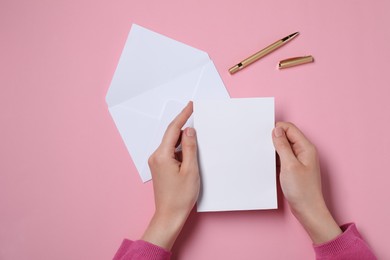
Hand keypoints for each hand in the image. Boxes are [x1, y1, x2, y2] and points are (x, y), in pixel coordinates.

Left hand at [141, 101, 199, 249]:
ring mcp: (156, 162)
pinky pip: (170, 153)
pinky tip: (190, 155)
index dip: (183, 115)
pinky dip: (180, 151)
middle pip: (171, 135)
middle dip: (184, 127)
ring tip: (197, 145)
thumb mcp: (190, 170)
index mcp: (162, 155)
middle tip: (196, 118)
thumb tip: (189, 131)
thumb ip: (190, 148)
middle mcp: (156, 156)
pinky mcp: (159, 167)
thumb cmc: (180, 197)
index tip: (190, 106)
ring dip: (183, 142)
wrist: (169, 215)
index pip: (173, 129)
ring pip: (171, 145)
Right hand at [272, 122, 341, 243]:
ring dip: (275, 149)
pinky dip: (276, 158)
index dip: (277, 129)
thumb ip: (282, 146)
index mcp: (306, 147)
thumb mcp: (289, 165)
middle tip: (263, 146)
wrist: (307, 210)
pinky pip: (284, 157)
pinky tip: (270, 164)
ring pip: (284, 147)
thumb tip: (276, 130)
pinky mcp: (295, 168)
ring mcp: (300, 160)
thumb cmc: (302, 190)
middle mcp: (304, 151)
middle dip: (274, 139)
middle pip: (287, 136)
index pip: (289, 128)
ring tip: (266, 157)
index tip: (265, 136)